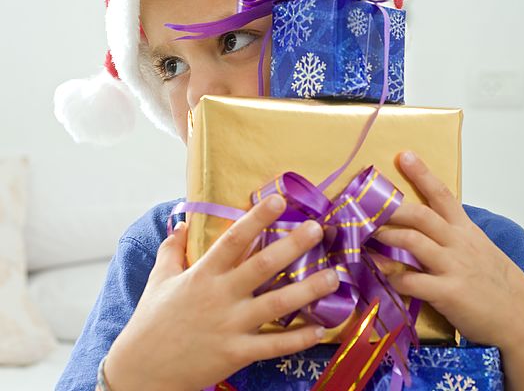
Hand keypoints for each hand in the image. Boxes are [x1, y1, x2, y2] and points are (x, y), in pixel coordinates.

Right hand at [104, 195, 338, 390]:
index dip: (256, 218)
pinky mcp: (236, 354)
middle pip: (262, 266)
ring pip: (276, 305)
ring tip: (334, 276)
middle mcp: (220, 296)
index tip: (279, 199)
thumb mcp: (159, 280)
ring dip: (308, 290)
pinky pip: (274, 346)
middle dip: (292, 246)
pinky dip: (299, 338)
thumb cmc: (152, 321)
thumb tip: (180, 223)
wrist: (141, 371)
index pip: (233, 239)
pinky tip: (322, 328)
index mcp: (203, 274)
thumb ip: (172, 250)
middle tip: (317, 229)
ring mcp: (230, 326)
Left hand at [375, 151, 523, 390]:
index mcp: (465, 230)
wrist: (520, 318)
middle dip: (392, 207)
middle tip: (366, 204)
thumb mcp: (478, 249)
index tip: (404, 155)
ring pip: (413, 242)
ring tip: (364, 235)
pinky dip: (393, 277)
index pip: (443, 195)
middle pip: (421, 215)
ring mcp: (453, 266)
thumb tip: (424, 228)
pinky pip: (413, 281)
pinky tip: (379, 273)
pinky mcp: (449, 292)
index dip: (422, 174)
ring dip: (385, 237)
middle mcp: (458, 242)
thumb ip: (453, 236)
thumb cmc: (495, 283)